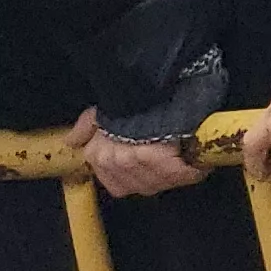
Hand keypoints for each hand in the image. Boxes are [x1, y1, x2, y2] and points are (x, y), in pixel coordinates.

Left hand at [69, 111, 206, 197]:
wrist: (156, 85)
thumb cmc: (131, 98)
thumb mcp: (100, 111)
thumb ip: (86, 127)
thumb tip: (72, 141)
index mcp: (99, 156)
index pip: (116, 182)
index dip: (134, 172)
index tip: (147, 162)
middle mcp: (117, 165)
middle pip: (141, 185)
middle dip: (156, 175)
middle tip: (169, 158)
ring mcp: (142, 168)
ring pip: (162, 183)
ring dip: (175, 174)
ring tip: (185, 157)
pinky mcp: (168, 168)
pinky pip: (184, 176)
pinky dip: (194, 169)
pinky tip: (198, 159)